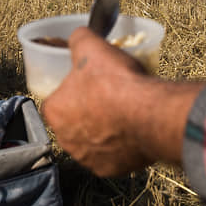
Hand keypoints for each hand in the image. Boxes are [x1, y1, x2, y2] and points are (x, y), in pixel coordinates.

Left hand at [42, 27, 197, 176]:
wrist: (150, 114)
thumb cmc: (116, 82)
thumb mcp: (91, 46)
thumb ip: (78, 38)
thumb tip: (77, 35)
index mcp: (54, 112)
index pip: (55, 100)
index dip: (70, 90)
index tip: (87, 84)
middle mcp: (66, 140)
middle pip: (72, 122)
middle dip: (86, 111)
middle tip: (107, 96)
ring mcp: (88, 158)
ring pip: (91, 141)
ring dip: (102, 130)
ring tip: (122, 112)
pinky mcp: (110, 170)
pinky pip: (111, 155)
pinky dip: (119, 145)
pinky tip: (131, 130)